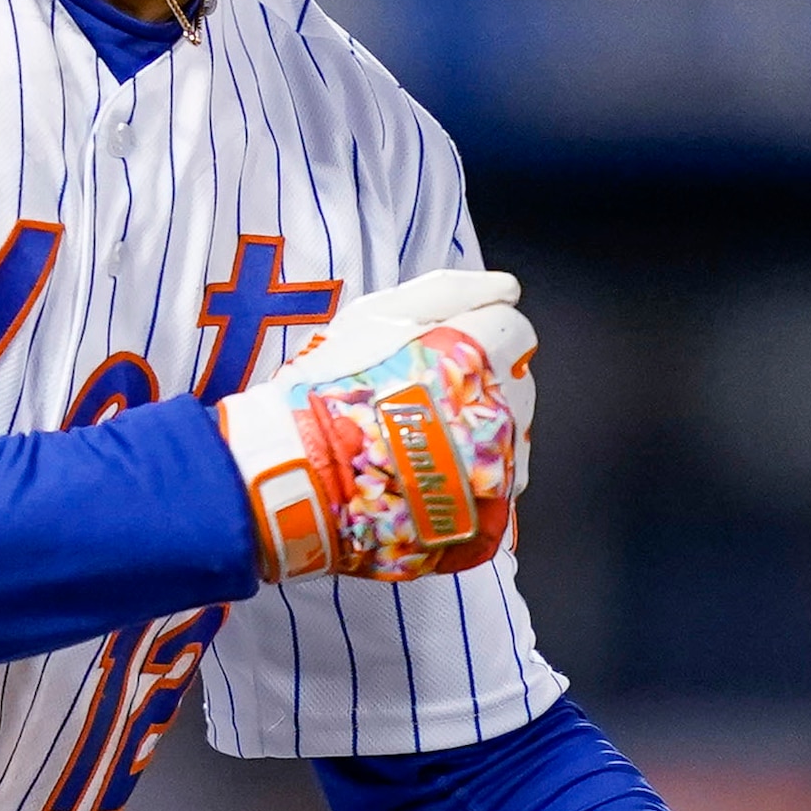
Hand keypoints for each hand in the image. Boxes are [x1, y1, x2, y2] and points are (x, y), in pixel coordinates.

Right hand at [215, 267, 536, 581]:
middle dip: (475, 388)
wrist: (296, 474)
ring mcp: (496, 471)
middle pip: (514, 388)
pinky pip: (494, 494)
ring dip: (474, 438)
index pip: (514, 331)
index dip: (477, 337)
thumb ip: (449, 291)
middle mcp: (500, 412)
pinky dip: (467, 488)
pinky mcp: (484, 521)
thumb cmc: (331, 388)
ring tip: (415, 445)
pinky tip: (424, 481)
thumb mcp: (377, 314)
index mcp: (481, 353)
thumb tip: (506, 289)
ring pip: (506, 442)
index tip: (441, 354)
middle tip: (416, 401)